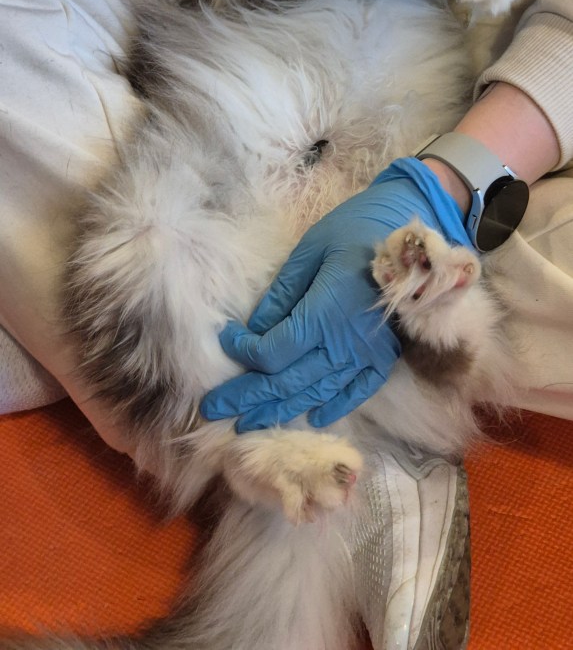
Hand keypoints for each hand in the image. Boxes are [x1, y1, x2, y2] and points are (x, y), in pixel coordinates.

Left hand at [200, 159, 471, 431]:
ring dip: (279, 410)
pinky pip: (357, 392)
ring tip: (249, 421)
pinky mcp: (384, 357)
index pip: (271, 351)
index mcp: (322, 314)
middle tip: (214, 408)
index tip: (228, 337)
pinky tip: (314, 417)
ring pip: (315, 393)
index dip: (243, 351)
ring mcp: (366, 356)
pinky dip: (334, 407)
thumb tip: (253, 328)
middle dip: (247, 396)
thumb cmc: (357, 230)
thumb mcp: (310, 250)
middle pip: (286, 382)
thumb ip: (282, 294)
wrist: (413, 233)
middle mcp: (343, 345)